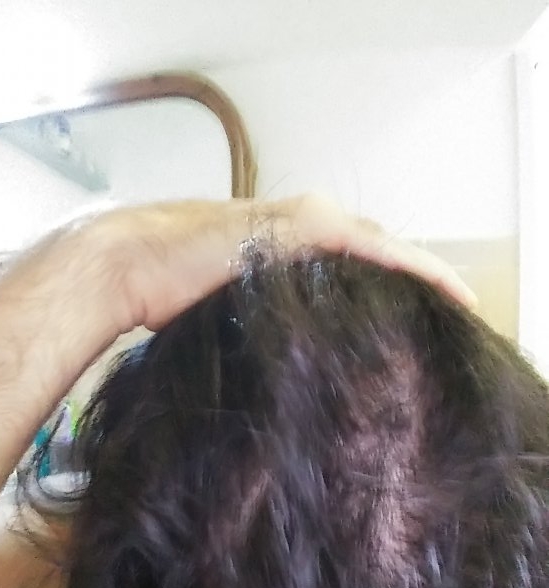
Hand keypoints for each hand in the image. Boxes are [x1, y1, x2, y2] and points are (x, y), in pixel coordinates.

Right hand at [0, 195, 474, 511]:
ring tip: (462, 302)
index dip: (394, 284)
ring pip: (385, 244)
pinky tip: (446, 288)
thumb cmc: (166, 292)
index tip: (422, 317)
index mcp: (288, 239)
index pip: (358, 259)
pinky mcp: (299, 227)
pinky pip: (372, 247)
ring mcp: (303, 219)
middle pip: (379, 249)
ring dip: (424, 273)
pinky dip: (412, 266)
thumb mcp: (231, 311)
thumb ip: (267, 321)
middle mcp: (304, 220)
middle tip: (453, 312)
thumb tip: (286, 368)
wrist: (126, 265)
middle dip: (416, 278)